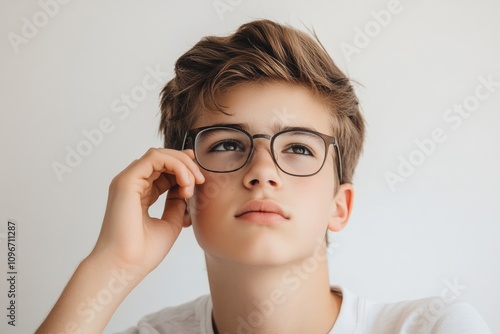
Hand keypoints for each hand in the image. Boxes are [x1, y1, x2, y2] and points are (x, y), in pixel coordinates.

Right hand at [90, 148, 204, 275]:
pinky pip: (154, 158)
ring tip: (193, 183)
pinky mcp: (126, 181)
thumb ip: (176, 204)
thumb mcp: (170, 223)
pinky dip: (175, 165)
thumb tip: (186, 191)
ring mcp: (128, 181)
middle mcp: (132, 185)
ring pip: (158, 155)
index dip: (184, 169)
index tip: (200, 180)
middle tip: (200, 181)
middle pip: (162, 159)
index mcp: (140, 194)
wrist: (125, 266)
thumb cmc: (143, 253)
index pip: (163, 170)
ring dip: (182, 164)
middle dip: (186, 165)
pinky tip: (185, 182)